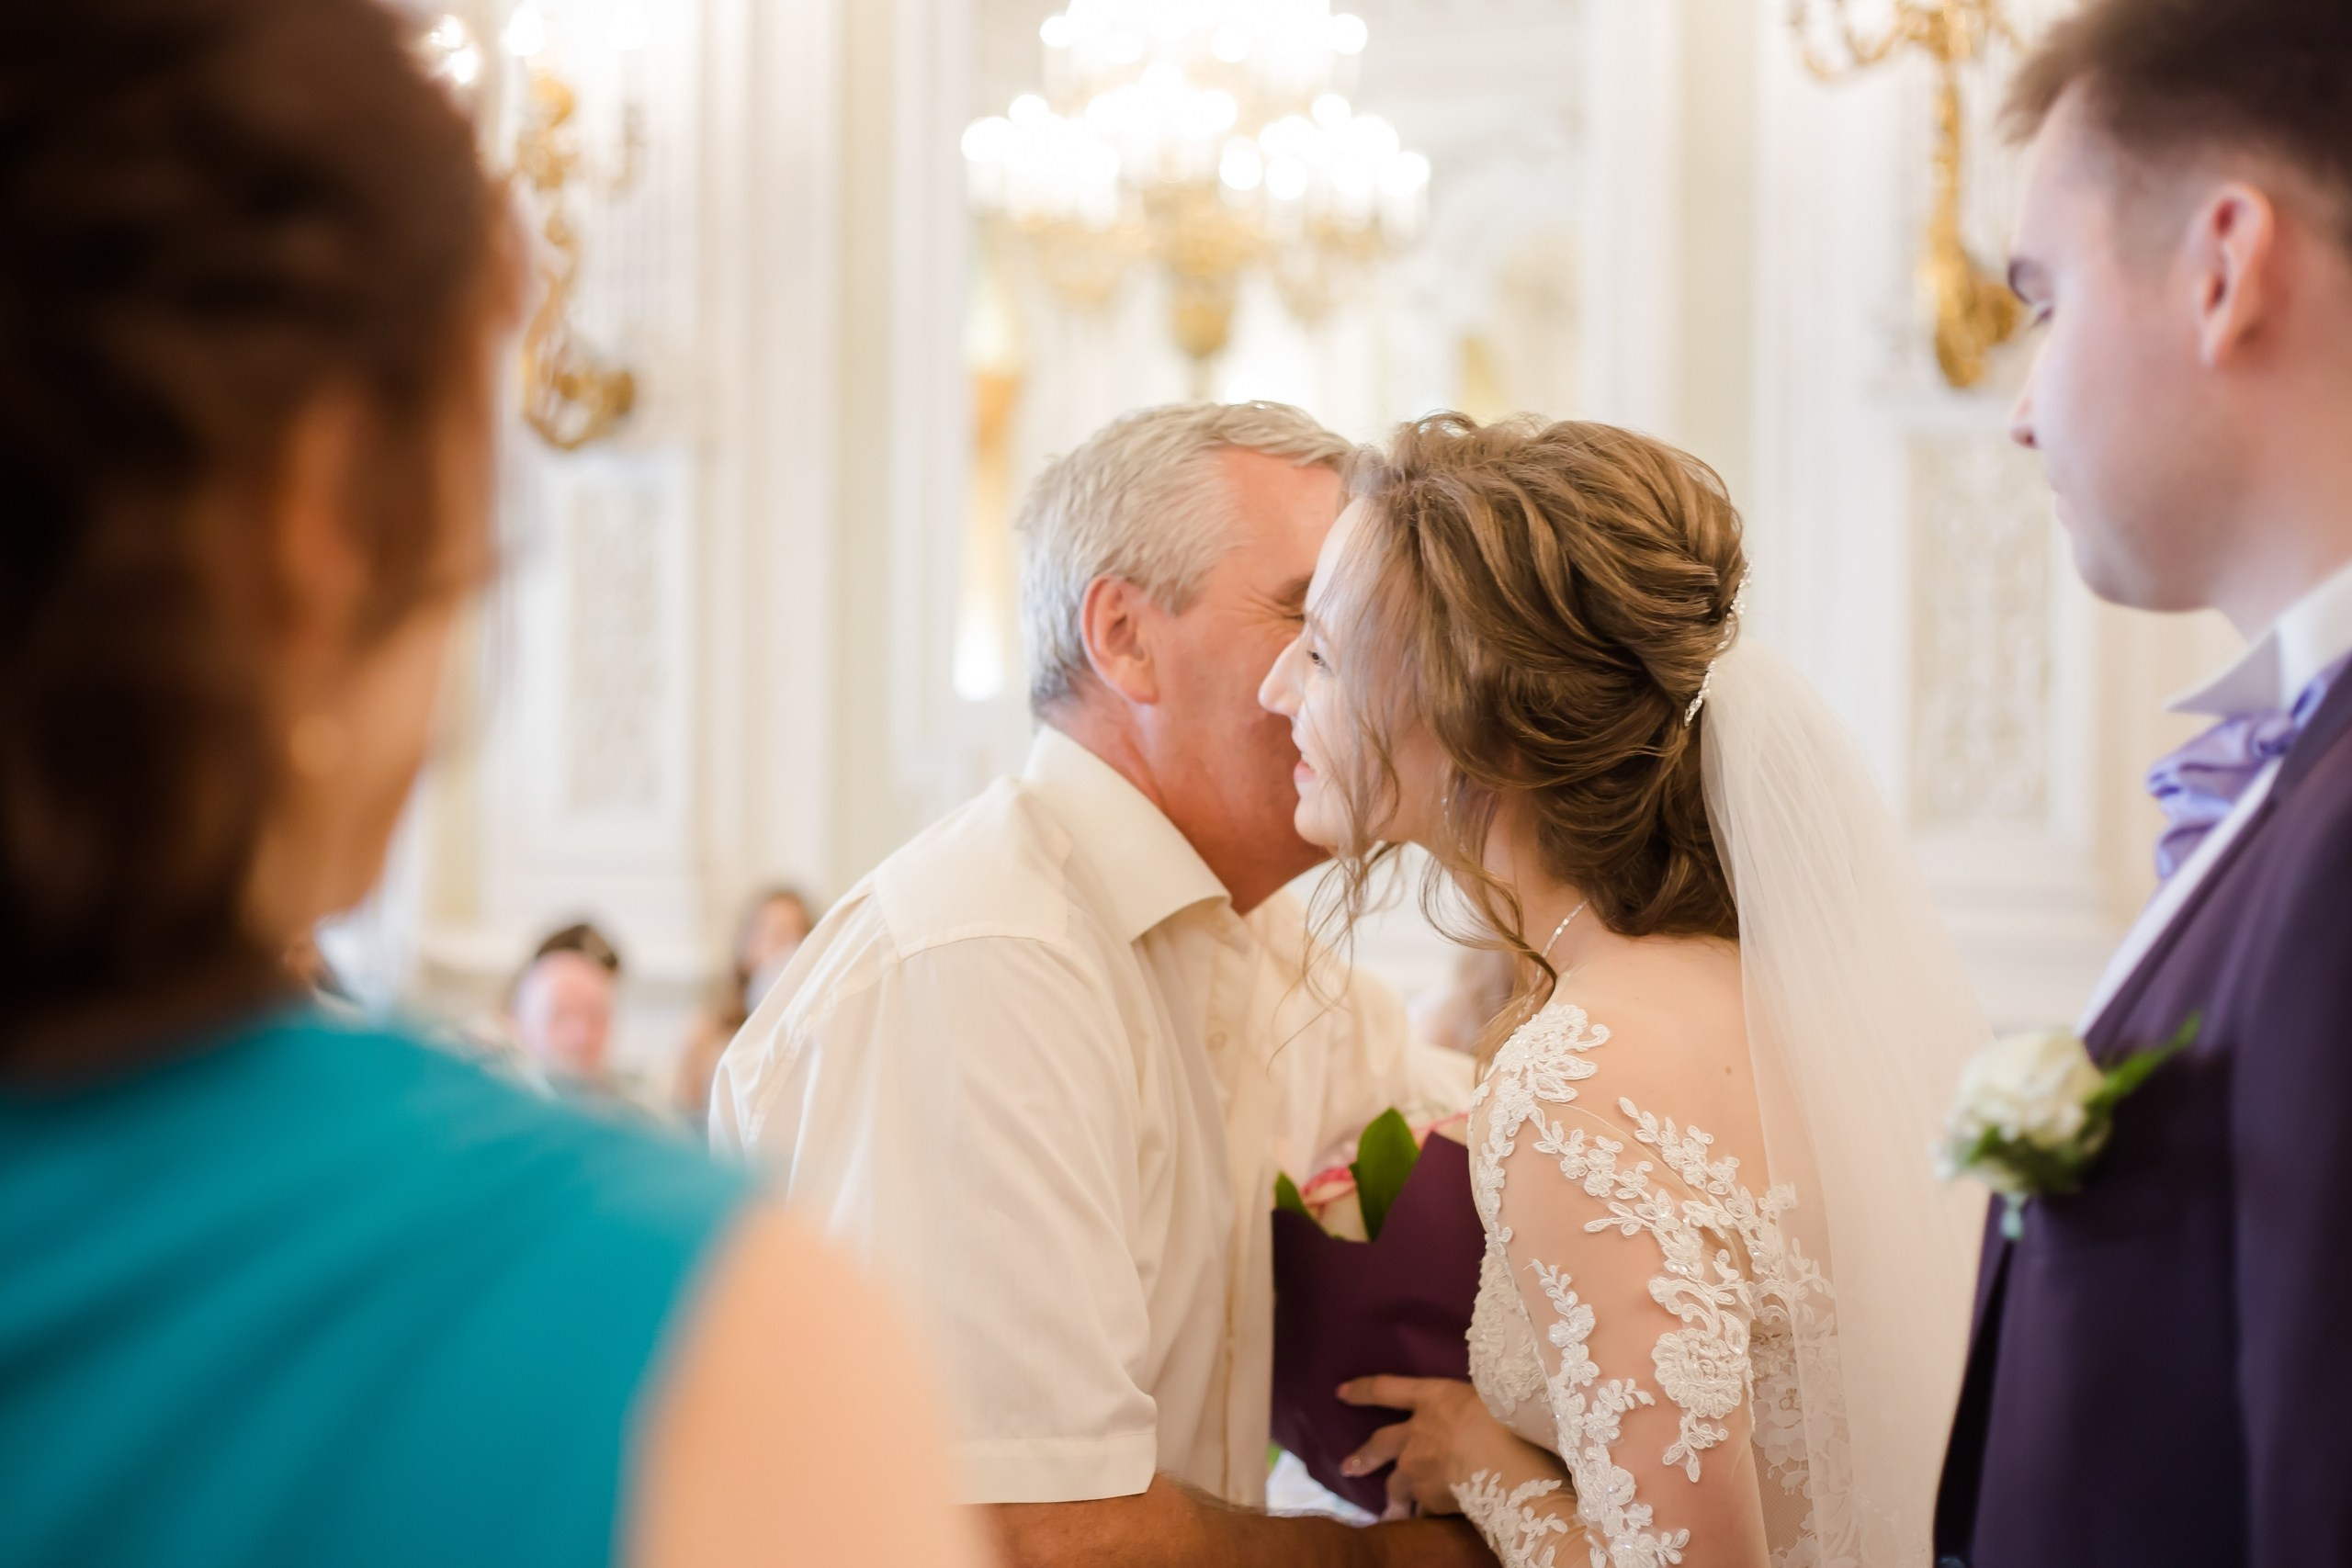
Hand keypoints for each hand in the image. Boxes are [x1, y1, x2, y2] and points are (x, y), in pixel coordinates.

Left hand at [1337, 1375, 1504, 1521]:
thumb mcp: (1485, 1397)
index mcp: (1431, 1398)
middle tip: (1347, 1467)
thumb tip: (1469, 1409)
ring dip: (1392, 1502)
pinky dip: (1427, 1516)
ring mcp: (1416, 1469)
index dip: (1362, 1390)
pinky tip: (1430, 1524)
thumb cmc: (1503, 1421)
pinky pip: (1424, 1511)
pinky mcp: (1427, 1500)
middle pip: (1380, 1444)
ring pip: (1395, 1487)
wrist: (1503, 1465)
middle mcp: (1415, 1434)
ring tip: (1388, 1515)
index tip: (1341, 1393)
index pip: (1386, 1389)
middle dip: (1363, 1456)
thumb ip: (1465, 1406)